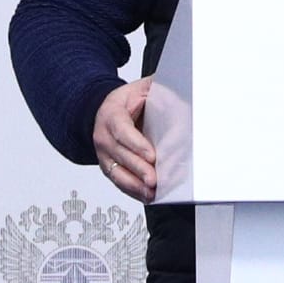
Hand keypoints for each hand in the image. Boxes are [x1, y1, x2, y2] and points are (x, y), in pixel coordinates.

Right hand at [92, 81, 162, 202]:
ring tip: (151, 191)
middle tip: (154, 179)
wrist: (104, 111)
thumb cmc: (125, 101)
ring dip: (135, 185)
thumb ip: (157, 89)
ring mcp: (105, 154)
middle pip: (121, 156)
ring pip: (117, 173)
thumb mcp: (140, 88)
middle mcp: (104, 136)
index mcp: (111, 114)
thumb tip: (180, 86)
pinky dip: (133, 191)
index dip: (136, 144)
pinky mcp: (109, 167)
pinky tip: (146, 196)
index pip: (122, 131)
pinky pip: (119, 182)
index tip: (151, 155)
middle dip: (139, 169)